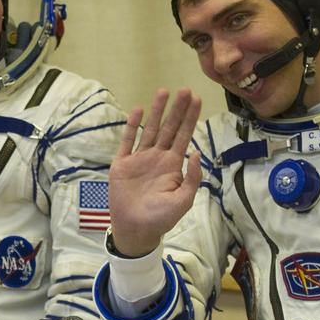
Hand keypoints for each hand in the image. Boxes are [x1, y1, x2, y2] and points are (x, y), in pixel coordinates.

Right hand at [108, 88, 203, 256]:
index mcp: (173, 165)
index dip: (190, 118)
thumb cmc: (161, 218)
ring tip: (163, 92)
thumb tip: (196, 151)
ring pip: (149, 129)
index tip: (197, 100)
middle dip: (177, 109)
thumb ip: (191, 177)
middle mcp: (157, 157)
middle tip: (184, 90)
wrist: (135, 229)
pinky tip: (138, 110)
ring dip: (156, 111)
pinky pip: (127, 141)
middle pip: (169, 128)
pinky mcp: (122, 163)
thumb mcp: (183, 200)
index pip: (184, 136)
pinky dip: (132, 125)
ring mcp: (139, 159)